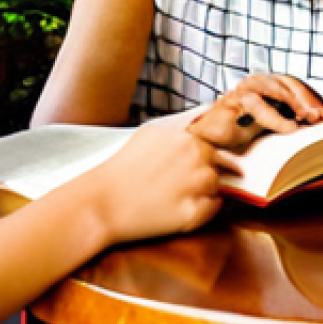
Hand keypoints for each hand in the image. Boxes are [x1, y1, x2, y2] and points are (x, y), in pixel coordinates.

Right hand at [88, 116, 238, 245]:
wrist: (102, 203)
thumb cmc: (124, 167)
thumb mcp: (152, 131)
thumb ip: (184, 121)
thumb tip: (209, 110)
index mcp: (188, 137)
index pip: (217, 143)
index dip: (205, 155)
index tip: (192, 165)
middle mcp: (196, 157)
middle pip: (220, 164)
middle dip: (204, 172)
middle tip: (177, 183)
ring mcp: (196, 185)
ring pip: (218, 186)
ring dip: (204, 191)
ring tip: (175, 196)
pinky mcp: (193, 213)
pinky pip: (214, 208)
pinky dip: (204, 209)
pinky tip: (180, 208)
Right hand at [188, 74, 322, 148]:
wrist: (210, 140)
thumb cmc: (239, 131)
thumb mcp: (270, 124)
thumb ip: (288, 119)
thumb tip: (315, 122)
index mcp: (266, 84)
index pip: (293, 85)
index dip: (310, 98)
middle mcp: (256, 82)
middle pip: (287, 84)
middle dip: (306, 100)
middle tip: (319, 117)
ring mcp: (244, 89)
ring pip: (274, 89)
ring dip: (294, 103)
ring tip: (307, 118)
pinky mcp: (233, 100)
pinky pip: (258, 105)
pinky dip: (276, 118)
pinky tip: (289, 128)